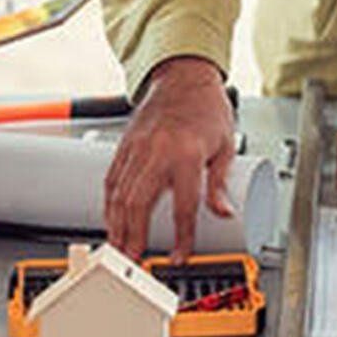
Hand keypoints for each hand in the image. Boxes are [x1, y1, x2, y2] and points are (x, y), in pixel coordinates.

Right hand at [103, 57, 235, 257]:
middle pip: (139, 203)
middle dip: (133, 236)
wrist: (184, 75)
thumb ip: (221, 183)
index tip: (178, 256)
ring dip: (117, 224)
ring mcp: (137, 148)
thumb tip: (225, 213)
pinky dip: (109, 203)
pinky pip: (112, 180)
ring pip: (119, 194)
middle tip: (132, 260)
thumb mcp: (227, 145)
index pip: (183, 206)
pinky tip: (112, 219)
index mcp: (188, 154)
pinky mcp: (124, 145)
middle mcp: (158, 151)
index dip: (181, 237)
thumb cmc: (208, 107)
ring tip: (119, 248)